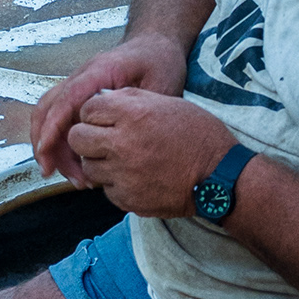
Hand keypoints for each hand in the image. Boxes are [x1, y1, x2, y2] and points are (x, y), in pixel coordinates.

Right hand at [31, 35, 187, 183]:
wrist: (156, 46)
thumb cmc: (158, 61)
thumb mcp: (159, 83)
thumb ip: (141, 107)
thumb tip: (122, 131)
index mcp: (98, 72)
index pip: (66, 98)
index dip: (52, 125)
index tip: (45, 149)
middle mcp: (82, 78)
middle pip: (48, 109)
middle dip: (44, 142)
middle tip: (52, 172)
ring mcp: (79, 88)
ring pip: (50, 117)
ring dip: (54, 148)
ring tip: (75, 177)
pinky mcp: (82, 99)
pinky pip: (62, 121)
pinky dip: (64, 145)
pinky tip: (79, 165)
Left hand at [67, 89, 232, 217]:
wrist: (220, 178)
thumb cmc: (198, 136)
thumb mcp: (168, 103)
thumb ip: (131, 99)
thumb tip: (102, 99)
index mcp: (134, 115)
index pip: (87, 109)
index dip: (94, 113)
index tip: (105, 118)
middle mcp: (124, 144)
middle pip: (78, 138)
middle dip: (87, 136)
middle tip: (104, 139)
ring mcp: (123, 175)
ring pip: (88, 166)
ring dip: (99, 161)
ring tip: (121, 160)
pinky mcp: (127, 199)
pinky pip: (106, 189)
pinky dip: (115, 183)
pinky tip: (135, 177)